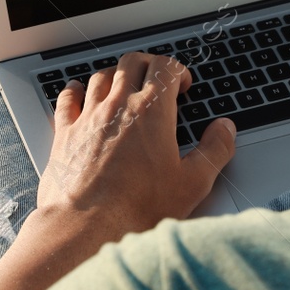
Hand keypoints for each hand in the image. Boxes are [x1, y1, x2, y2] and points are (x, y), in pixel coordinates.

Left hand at [38, 52, 235, 239]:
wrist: (86, 226)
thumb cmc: (137, 208)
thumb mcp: (192, 184)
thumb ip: (214, 151)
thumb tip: (225, 129)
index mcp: (152, 112)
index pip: (164, 67)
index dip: (177, 70)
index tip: (182, 85)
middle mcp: (118, 106)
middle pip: (132, 62)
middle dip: (149, 64)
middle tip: (157, 79)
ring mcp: (88, 117)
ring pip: (101, 76)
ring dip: (116, 75)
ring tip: (124, 86)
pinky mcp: (65, 133)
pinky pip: (68, 97)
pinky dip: (75, 89)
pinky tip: (78, 92)